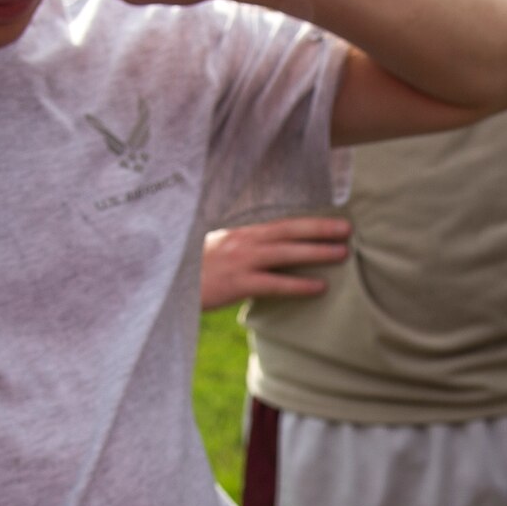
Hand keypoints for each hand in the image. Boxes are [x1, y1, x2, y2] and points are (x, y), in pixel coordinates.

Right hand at [201, 219, 350, 309]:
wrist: (159, 280)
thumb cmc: (186, 270)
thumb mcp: (212, 252)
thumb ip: (237, 250)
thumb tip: (263, 255)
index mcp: (237, 233)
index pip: (278, 223)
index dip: (305, 221)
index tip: (331, 217)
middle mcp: (241, 241)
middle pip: (287, 230)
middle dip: (319, 228)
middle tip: (348, 228)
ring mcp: (239, 261)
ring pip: (285, 253)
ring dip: (316, 251)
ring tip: (343, 253)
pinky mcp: (235, 283)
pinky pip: (274, 284)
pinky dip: (299, 284)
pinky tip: (319, 288)